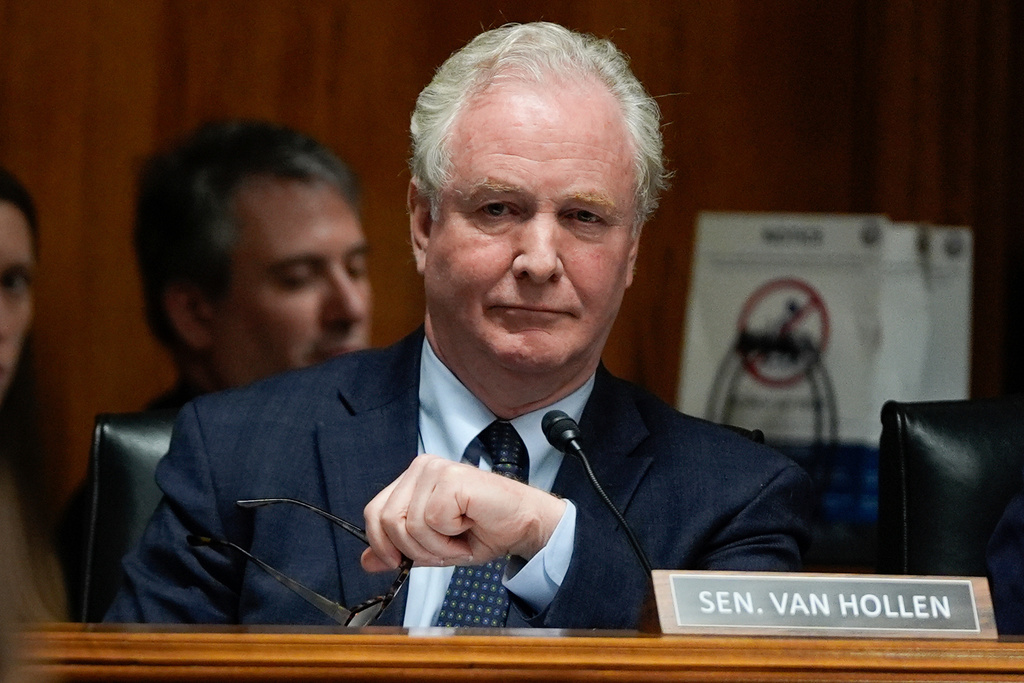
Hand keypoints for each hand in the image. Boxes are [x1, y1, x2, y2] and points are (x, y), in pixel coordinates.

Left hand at [360, 453, 565, 571]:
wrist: (524, 525)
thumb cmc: (485, 530)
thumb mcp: (433, 546)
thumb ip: (400, 549)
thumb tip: (366, 561)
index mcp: (413, 479)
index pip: (375, 511)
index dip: (382, 543)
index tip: (397, 562)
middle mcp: (421, 467)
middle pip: (386, 520)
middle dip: (414, 549)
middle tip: (444, 548)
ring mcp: (435, 470)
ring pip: (408, 525)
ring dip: (436, 546)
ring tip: (459, 537)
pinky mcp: (450, 479)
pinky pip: (431, 521)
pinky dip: (449, 538)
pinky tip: (468, 527)